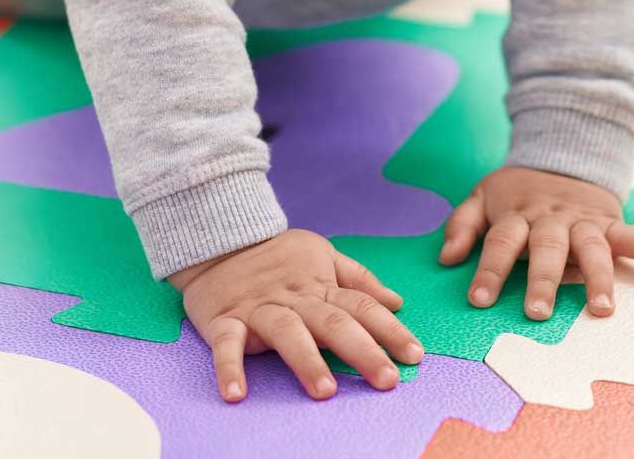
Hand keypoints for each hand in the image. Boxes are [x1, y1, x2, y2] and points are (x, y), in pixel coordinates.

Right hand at [168, 229, 423, 402]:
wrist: (218, 237)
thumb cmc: (276, 254)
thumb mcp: (322, 254)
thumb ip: (359, 279)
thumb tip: (396, 301)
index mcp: (321, 286)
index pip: (363, 307)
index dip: (390, 330)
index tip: (415, 355)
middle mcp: (295, 300)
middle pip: (334, 324)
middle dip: (363, 351)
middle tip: (387, 380)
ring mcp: (260, 310)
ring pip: (287, 334)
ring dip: (306, 361)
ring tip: (324, 391)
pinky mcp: (224, 320)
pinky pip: (226, 346)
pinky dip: (229, 368)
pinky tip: (236, 394)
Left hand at [437, 166, 633, 320]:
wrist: (561, 152)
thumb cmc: (518, 190)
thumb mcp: (483, 196)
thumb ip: (463, 225)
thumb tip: (447, 258)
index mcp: (518, 214)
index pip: (501, 241)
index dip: (489, 270)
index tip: (478, 300)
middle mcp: (552, 218)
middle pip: (547, 248)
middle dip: (543, 280)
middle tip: (538, 312)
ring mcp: (584, 219)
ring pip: (592, 247)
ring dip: (599, 277)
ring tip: (603, 309)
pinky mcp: (611, 220)